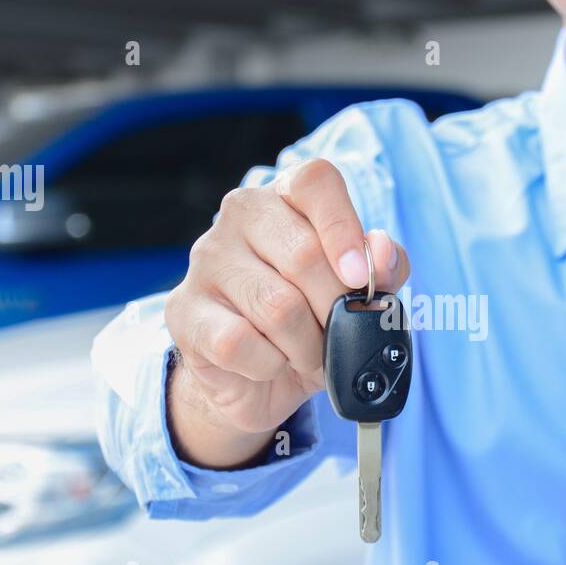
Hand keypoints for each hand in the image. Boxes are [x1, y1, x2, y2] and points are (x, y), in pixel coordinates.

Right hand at [164, 158, 409, 468]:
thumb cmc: (312, 323)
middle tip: (338, 334)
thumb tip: (382, 251)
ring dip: (306, 346)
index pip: (316, 182)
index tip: (361, 278)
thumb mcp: (359, 295)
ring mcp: (205, 260)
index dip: (344, 228)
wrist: (257, 382)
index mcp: (286, 197)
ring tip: (307, 354)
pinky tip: (267, 363)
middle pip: (303, 256)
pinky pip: (240, 342)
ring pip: (276, 306)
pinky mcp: (181, 310)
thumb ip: (384, 268)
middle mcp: (239, 216)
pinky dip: (268, 365)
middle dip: (335, 310)